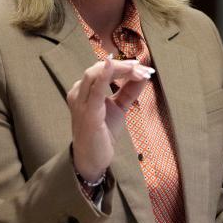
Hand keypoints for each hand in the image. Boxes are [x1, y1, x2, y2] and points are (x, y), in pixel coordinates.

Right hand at [68, 58, 153, 180]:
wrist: (93, 158)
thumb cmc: (103, 132)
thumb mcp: (119, 107)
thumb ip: (129, 91)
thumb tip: (144, 76)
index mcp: (84, 90)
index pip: (103, 69)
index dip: (123, 65)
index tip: (143, 68)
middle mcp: (78, 93)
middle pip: (99, 68)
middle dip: (123, 66)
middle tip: (144, 69)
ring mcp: (80, 102)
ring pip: (95, 74)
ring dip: (120, 69)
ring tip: (139, 71)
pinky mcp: (88, 113)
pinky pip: (94, 90)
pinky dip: (104, 75)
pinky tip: (111, 64)